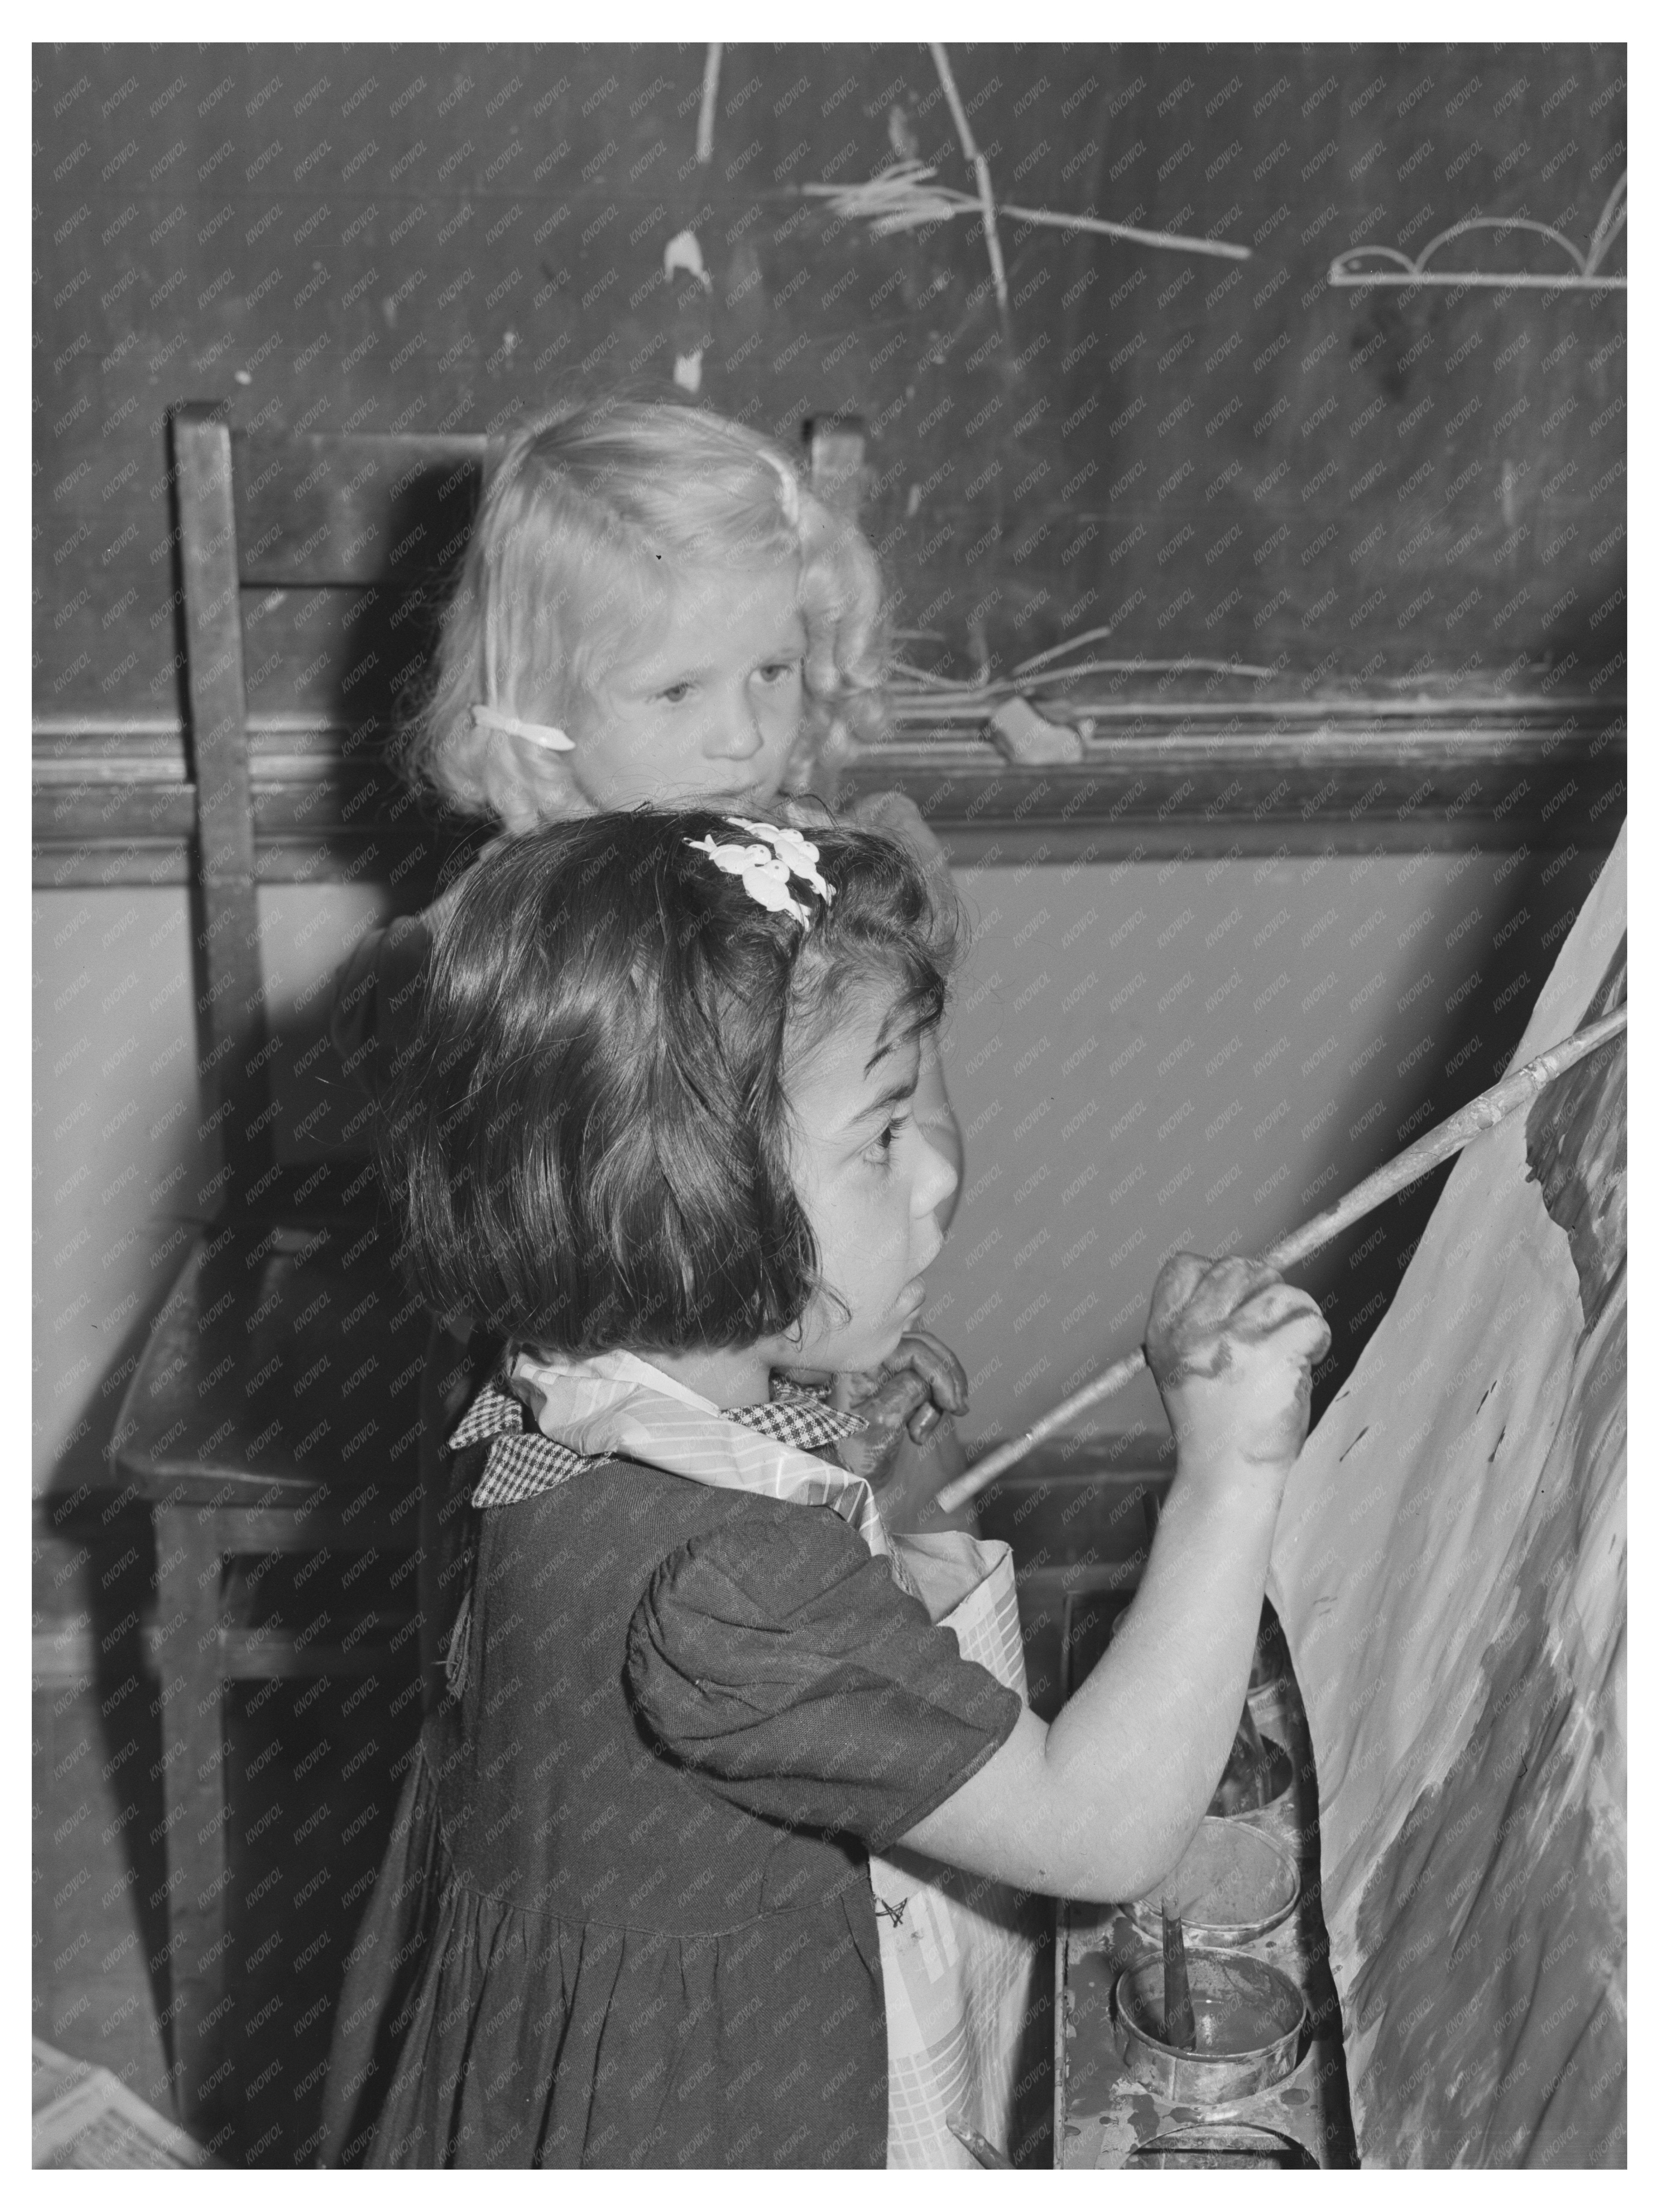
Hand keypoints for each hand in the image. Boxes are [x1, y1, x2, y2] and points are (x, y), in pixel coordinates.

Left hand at [830, 1329, 969, 1483]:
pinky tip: (921, 1433)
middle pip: (925, 1350)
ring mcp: (886, 1373)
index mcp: (862, 1363)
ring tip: (923, 1433)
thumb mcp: (882, 1419)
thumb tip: (931, 1379)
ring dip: (938, 1397)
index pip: (912, 1349)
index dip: (938, 1372)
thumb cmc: (856, 1451)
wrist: (849, 1477)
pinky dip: (932, 1404)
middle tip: (958, 1407)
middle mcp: (873, 1360)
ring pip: (929, 1367)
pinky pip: (925, 1385)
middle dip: (945, 1378)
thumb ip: (907, 1390)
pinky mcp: (896, 1388)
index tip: (951, 1404)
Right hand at [1143, 1254, 1330, 1481]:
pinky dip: (1316, 1340)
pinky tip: (1304, 1363)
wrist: (1227, 1476)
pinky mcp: (1272, 1354)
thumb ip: (1206, 1323)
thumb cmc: (1218, 1425)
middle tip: (1271, 1329)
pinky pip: (1309, 1319)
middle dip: (1264, 1290)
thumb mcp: (1189, 1367)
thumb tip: (1252, 1278)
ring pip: (1280, 1291)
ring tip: (1288, 1353)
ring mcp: (1232, 1341)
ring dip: (1296, 1316)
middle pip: (1238, 1268)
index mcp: (1164, 1331)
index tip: (1237, 1301)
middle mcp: (1192, 1331)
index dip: (1216, 1274)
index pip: (1185, 1267)